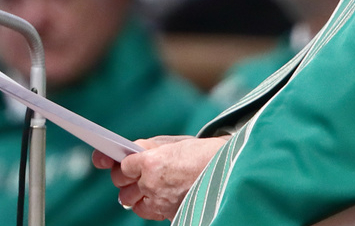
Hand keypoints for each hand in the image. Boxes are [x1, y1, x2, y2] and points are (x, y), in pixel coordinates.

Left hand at [92, 135, 228, 220]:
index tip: (121, 162)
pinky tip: (157, 197)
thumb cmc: (206, 153)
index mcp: (152, 161)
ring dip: (134, 195)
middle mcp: (152, 183)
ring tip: (144, 187)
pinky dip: (148, 206)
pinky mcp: (169, 213)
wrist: (233, 171)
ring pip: (131, 203)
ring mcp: (160, 201)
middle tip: (132, 175)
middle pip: (122, 186)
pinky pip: (148, 212)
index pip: (123, 166)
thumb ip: (151, 147)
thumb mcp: (176, 142)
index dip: (122, 164)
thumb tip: (132, 152)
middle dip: (125, 180)